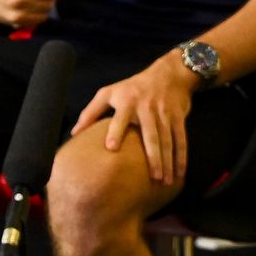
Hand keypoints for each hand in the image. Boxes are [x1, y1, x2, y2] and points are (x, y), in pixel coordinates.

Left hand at [71, 55, 199, 185]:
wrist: (169, 74)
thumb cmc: (133, 87)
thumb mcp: (109, 92)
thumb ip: (91, 112)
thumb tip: (73, 134)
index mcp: (127, 101)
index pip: (121, 117)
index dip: (116, 131)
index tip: (111, 148)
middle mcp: (147, 108)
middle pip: (151, 135)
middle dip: (153, 156)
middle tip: (152, 177)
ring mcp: (165, 113)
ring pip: (167, 140)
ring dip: (168, 161)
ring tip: (165, 182)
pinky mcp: (178, 118)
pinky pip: (180, 139)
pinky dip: (181, 156)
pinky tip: (180, 173)